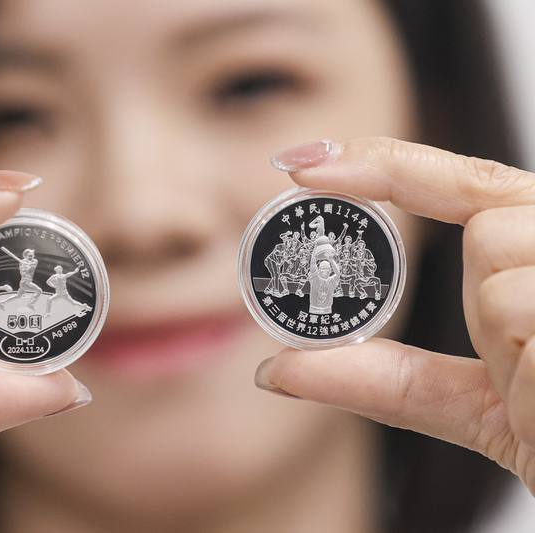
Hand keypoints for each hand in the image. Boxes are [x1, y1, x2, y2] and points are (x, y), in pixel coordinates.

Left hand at [257, 137, 534, 492]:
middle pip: (484, 231)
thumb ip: (384, 379)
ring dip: (513, 348)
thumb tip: (277, 371)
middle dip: (487, 301)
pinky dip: (533, 376)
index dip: (383, 164)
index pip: (464, 183)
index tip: (302, 163)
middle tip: (532, 359)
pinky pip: (524, 323)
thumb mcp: (475, 405)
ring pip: (500, 280)